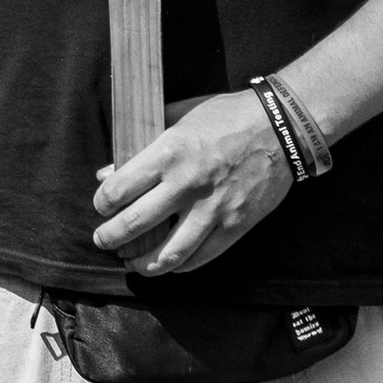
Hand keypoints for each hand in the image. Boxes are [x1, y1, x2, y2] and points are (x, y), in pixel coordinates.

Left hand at [91, 92, 291, 276]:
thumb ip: (140, 142)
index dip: (102, 204)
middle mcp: (186, 184)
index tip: (101, 207)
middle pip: (134, 224)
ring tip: (131, 262)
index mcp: (168, 152)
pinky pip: (200, 258)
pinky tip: (167, 263)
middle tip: (103, 241)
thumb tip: (107, 171)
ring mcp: (212, 209)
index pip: (118, 190)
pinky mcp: (235, 225)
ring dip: (142, 263)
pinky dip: (179, 266)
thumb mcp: (177, 116)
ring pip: (167, 253)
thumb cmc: (225, 116)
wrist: (280, 127)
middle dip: (110, 238)